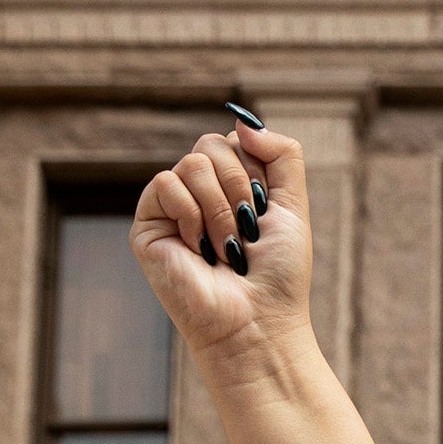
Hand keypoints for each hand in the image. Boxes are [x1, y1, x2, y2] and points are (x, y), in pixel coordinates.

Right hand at [130, 123, 310, 373]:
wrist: (257, 322)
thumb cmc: (278, 275)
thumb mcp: (294, 206)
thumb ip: (282, 155)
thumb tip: (241, 121)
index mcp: (232, 187)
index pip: (236, 142)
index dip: (256, 173)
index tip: (264, 212)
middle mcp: (200, 192)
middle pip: (213, 145)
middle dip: (240, 189)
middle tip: (246, 233)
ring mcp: (172, 207)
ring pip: (193, 162)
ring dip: (221, 209)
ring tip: (226, 249)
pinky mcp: (148, 223)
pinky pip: (166, 183)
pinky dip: (191, 214)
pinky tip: (198, 247)